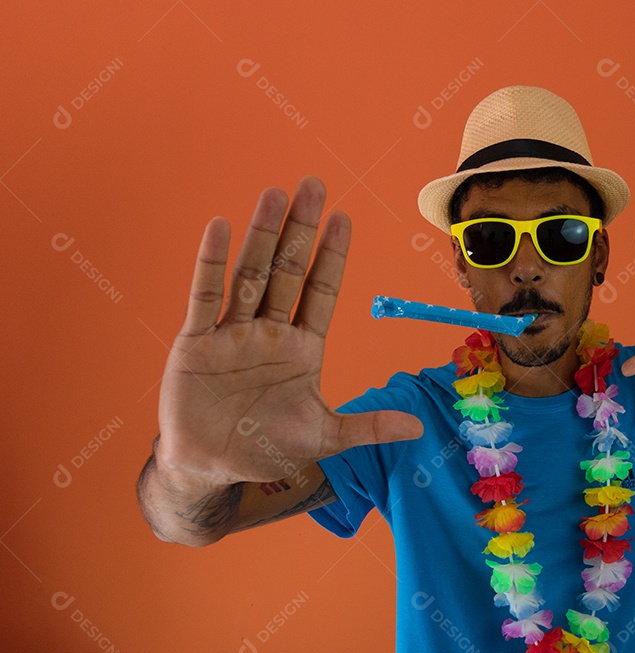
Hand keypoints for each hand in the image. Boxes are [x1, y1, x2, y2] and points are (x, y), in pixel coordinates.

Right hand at [156, 177, 421, 487]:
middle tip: (314, 185)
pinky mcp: (197, 343)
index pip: (321, 291)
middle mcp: (269, 331)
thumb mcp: (324, 436)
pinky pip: (204, 297)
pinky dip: (210, 264)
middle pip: (289, 271)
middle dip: (302, 230)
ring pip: (251, 274)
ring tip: (275, 194)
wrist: (211, 467)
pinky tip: (219, 227)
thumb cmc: (268, 447)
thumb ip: (368, 427)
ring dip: (263, 236)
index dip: (332, 256)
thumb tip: (418, 428)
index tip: (344, 218)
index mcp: (302, 347)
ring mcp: (233, 333)